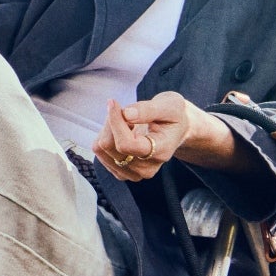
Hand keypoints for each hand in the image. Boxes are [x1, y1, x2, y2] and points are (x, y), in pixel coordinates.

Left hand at [93, 93, 239, 181]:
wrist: (176, 130)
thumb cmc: (173, 116)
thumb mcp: (169, 105)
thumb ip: (148, 110)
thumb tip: (126, 114)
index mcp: (161, 151)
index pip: (127, 144)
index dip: (115, 122)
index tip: (113, 102)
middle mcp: (146, 168)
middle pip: (109, 145)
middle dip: (112, 121)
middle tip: (125, 110)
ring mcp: (132, 173)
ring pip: (101, 148)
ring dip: (108, 128)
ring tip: (127, 122)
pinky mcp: (120, 171)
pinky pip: (99, 151)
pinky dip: (106, 136)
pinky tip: (122, 131)